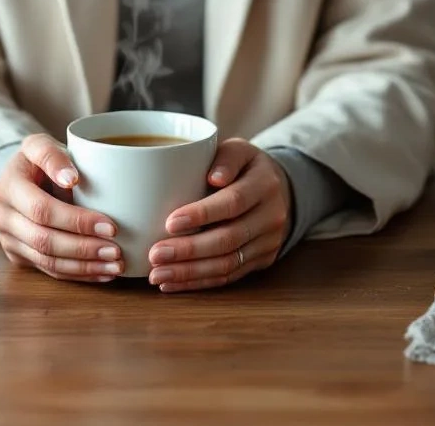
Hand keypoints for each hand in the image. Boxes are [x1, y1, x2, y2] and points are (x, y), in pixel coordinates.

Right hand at [0, 134, 123, 281]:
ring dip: (84, 266)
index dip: (76, 221)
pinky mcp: (18, 255)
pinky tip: (102, 271)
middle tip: (116, 251)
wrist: (24, 176)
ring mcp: (7, 238)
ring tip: (115, 265)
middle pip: (44, 240)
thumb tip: (71, 179)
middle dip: (83, 248)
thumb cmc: (41, 160)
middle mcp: (2, 214)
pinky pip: (48, 270)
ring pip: (46, 261)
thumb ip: (53, 155)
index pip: (42, 209)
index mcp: (8, 185)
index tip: (110, 226)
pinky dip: (78, 273)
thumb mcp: (42, 145)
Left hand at [147, 138, 291, 292]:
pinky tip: (172, 283)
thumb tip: (214, 176)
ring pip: (228, 263)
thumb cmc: (245, 167)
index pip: (233, 202)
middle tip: (155, 255)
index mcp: (264, 184)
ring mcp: (269, 242)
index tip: (170, 222)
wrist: (279, 191)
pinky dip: (199, 282)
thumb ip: (226, 157)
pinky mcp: (261, 261)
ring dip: (190, 272)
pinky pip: (229, 276)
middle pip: (229, 239)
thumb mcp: (239, 150)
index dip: (202, 214)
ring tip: (157, 274)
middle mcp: (271, 216)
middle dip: (189, 250)